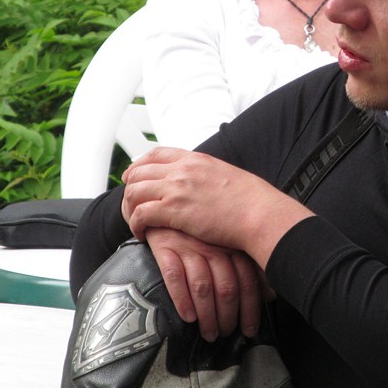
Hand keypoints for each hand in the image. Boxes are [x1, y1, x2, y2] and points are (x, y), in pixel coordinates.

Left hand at [121, 147, 312, 267]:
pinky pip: (140, 214)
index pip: (156, 154)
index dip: (139, 165)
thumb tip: (203, 183)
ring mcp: (176, 188)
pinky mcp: (173, 211)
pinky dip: (135, 224)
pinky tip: (141, 233)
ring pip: (134, 191)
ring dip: (129, 207)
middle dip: (130, 187)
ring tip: (135, 220)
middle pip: (139, 171)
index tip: (134, 176)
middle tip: (130, 203)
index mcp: (196, 159)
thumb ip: (207, 175)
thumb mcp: (226, 175)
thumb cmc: (251, 201)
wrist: (259, 214)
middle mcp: (182, 169)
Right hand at [145, 227, 273, 341]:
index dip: (250, 309)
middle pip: (226, 287)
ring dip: (207, 315)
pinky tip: (188, 316)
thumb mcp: (227, 242)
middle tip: (226, 334)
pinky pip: (174, 276)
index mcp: (232, 244)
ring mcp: (189, 246)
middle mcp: (213, 246)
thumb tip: (270, 295)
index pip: (247, 281)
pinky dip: (182, 299)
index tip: (249, 328)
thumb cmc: (200, 229)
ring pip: (203, 286)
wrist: (167, 203)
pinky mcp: (166, 247)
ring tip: (209, 333)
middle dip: (227, 317)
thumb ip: (249, 266)